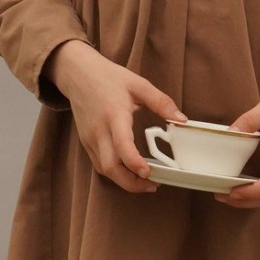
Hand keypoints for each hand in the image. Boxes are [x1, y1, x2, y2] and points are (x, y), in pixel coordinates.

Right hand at [45, 38, 187, 195]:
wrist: (78, 74)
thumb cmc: (108, 77)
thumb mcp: (139, 84)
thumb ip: (162, 102)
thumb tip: (182, 120)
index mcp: (114, 115)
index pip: (121, 145)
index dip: (134, 163)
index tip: (148, 172)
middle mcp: (99, 131)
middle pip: (110, 167)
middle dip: (131, 183)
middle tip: (152, 185)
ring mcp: (90, 139)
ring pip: (104, 170)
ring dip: (123, 181)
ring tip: (145, 182)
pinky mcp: (86, 142)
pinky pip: (99, 164)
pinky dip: (115, 173)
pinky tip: (129, 172)